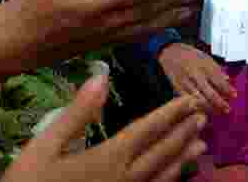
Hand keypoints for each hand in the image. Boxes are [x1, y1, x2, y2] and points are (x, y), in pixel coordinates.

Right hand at [0, 0, 196, 83]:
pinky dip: (151, 30)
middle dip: (169, 4)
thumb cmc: (33, 7)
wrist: (19, 41)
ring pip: (142, 27)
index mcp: (92, 8)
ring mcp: (104, 37)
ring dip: (166, 18)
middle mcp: (103, 25)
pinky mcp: (101, 43)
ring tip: (187, 11)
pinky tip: (163, 26)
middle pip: (144, 13)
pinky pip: (132, 36)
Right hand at [1, 75, 205, 181]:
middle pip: (162, 152)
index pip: (148, 131)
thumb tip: (102, 76)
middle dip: (183, 132)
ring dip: (182, 158)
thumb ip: (77, 113)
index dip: (171, 114)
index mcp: (108, 158)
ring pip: (162, 177)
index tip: (190, 100)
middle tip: (203, 115)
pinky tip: (174, 177)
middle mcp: (124, 179)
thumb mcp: (44, 146)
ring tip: (201, 144)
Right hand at [158, 43, 235, 114]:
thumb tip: (227, 79)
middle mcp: (195, 74)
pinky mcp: (177, 88)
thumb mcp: (206, 57)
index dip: (228, 89)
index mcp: (204, 65)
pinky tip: (203, 110)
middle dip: (220, 103)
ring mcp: (185, 82)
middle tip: (227, 109)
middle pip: (209, 93)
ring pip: (199, 99)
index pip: (219, 80)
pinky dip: (196, 107)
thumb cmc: (190, 55)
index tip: (234, 95)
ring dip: (209, 107)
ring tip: (217, 112)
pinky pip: (188, 101)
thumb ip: (217, 69)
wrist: (170, 52)